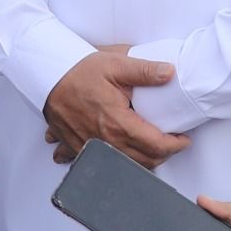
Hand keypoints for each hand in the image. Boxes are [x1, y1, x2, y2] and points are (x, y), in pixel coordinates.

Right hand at [43, 51, 184, 167]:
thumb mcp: (115, 64)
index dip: (175, 145)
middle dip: (163, 154)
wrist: (46, 76)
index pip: (155, 145)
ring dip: (142, 161)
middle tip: (171, 142)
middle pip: (143, 161)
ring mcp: (90, 148)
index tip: (183, 139)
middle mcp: (104, 141)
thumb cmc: (78, 71)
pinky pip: (99, 166)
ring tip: (150, 148)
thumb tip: (170, 73)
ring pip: (124, 166)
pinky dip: (112, 165)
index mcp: (117, 123)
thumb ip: (145, 70)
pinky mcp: (78, 148)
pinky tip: (117, 158)